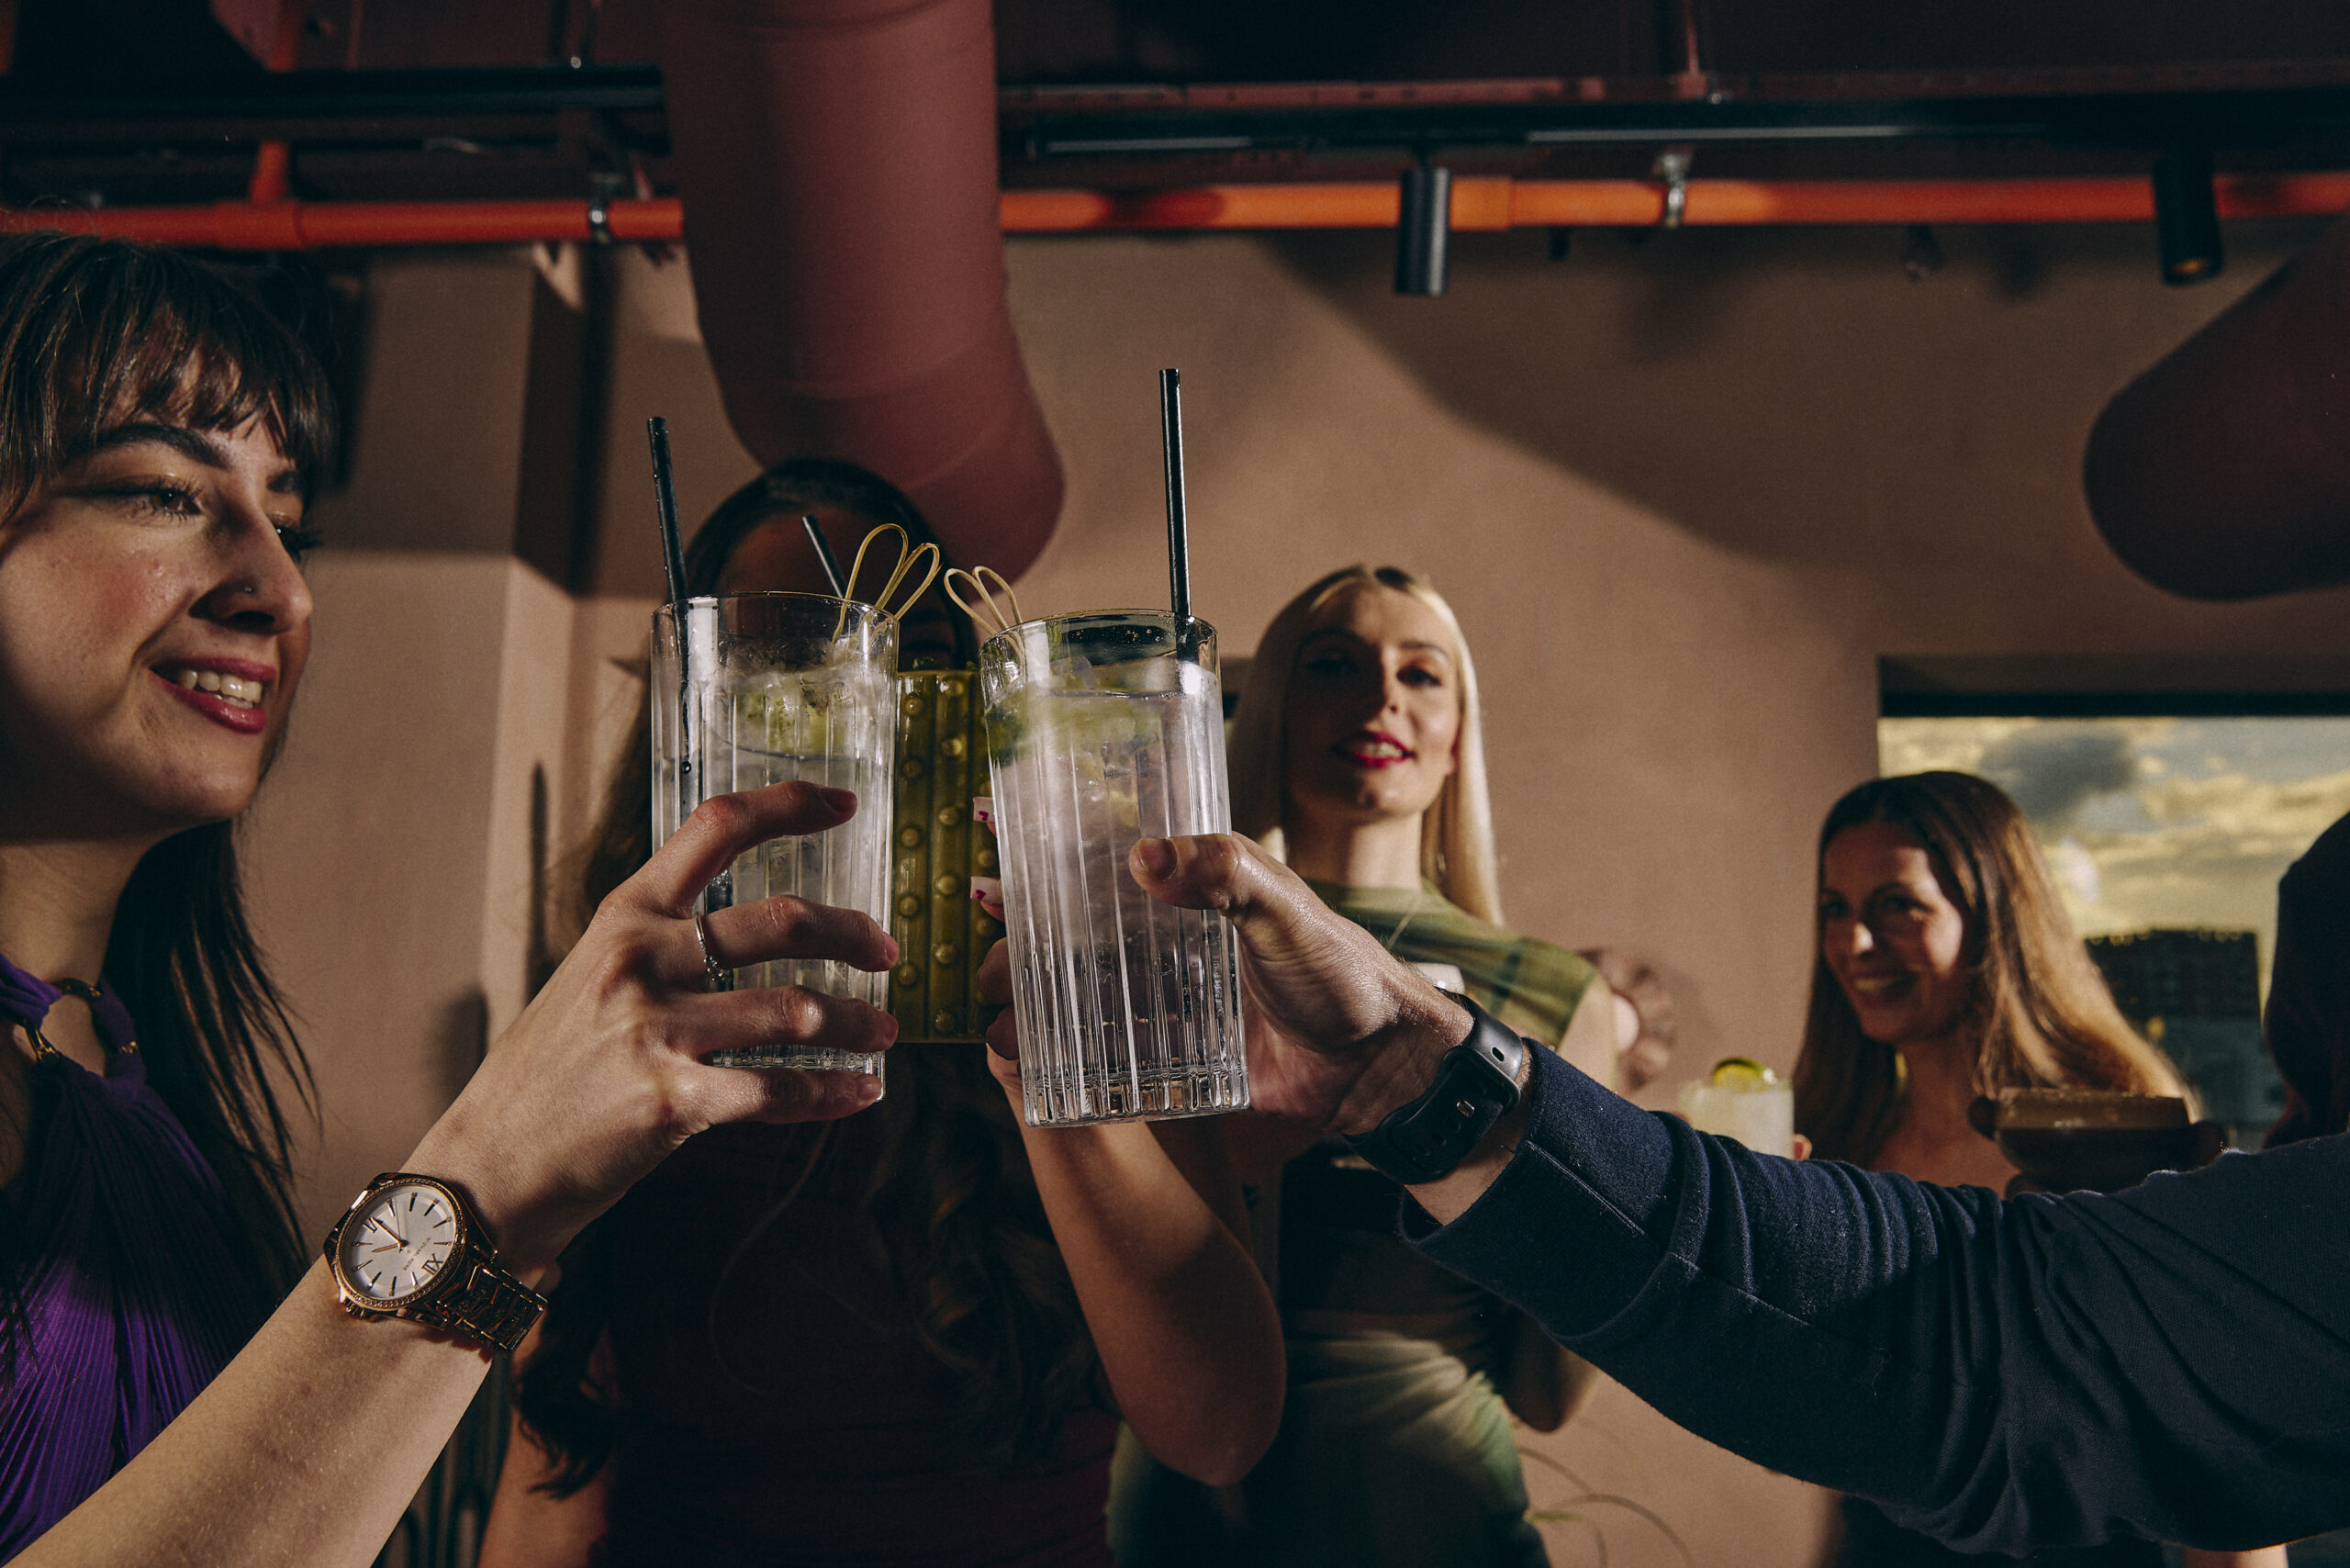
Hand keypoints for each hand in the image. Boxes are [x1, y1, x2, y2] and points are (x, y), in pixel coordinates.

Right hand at [407, 781, 898, 1271]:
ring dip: (858, 1021)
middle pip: (780, 920)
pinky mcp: (672, 1100)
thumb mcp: (593, 974)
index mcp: (626, 915)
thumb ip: (662, 941)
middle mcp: (642, 959)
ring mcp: (657, 1030)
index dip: (789, 805)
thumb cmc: (553, 1068)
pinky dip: (833, 1092)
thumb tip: (754, 926)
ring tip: (884, 1032)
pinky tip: (861, 1092)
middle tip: (886, 951)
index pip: (715, 828)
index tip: (843, 804)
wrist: (492, 1161)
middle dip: (852, 933)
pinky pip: (779, 1089)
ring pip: (797, 1009)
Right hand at [978, 832, 1468, 1136]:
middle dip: (1020, 945)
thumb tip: (1146, 857)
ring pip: (1079, 995)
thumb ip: (1226, 875)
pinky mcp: (1174, 1061)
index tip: (991, 855)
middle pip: (1075, 934)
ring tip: (997, 1025)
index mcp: (1193, 891)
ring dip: (1030, 1005)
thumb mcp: (1286, 909)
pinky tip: (1028, 1070)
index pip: (1105, 862)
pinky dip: (1064, 1060)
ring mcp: (1168, 1003)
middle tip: (987, 968)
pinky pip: (1107, 1056)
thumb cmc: (1345, 975)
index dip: (1047, 859)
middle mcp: (1170, 942)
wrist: (1380, 1071)